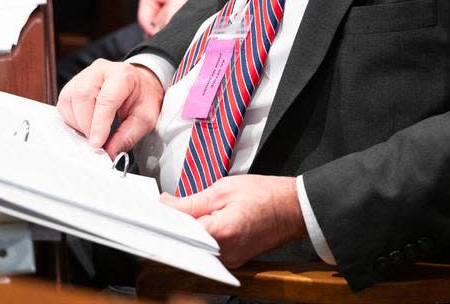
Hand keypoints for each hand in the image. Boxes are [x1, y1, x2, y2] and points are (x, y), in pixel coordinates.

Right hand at [56, 59, 164, 157]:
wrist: (139, 84)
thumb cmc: (142, 97)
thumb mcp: (145, 117)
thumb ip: (128, 135)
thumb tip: (109, 152)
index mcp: (122, 75)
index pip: (106, 99)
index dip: (99, 124)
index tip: (96, 144)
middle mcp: (100, 71)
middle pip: (82, 96)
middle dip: (86, 125)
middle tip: (96, 142)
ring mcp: (83, 75)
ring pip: (69, 100)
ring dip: (77, 124)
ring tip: (92, 133)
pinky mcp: (72, 85)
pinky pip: (63, 104)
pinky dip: (71, 120)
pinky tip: (84, 126)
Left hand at [160, 175, 305, 267]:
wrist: (294, 209)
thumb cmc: (266, 196)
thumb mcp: (223, 189)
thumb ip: (190, 201)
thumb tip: (165, 205)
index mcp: (220, 234)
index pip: (178, 232)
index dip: (163, 220)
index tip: (155, 210)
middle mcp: (223, 254)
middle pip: (185, 243)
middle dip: (176, 226)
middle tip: (171, 209)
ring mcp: (228, 261)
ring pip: (196, 248)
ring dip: (191, 231)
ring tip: (197, 212)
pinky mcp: (233, 261)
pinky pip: (210, 249)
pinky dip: (205, 236)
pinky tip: (210, 221)